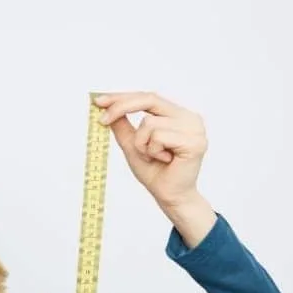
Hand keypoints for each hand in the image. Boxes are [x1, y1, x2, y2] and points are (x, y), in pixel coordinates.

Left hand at [93, 91, 207, 206]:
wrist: (170, 196)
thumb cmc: (154, 171)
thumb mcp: (132, 144)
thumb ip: (122, 125)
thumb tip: (106, 106)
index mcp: (177, 115)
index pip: (148, 97)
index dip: (122, 96)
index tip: (98, 100)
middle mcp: (188, 117)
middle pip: (149, 99)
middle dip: (121, 107)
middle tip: (102, 120)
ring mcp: (194, 128)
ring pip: (149, 123)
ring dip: (141, 144)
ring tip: (153, 157)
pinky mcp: (194, 141)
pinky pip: (158, 137)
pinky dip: (152, 151)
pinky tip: (165, 161)